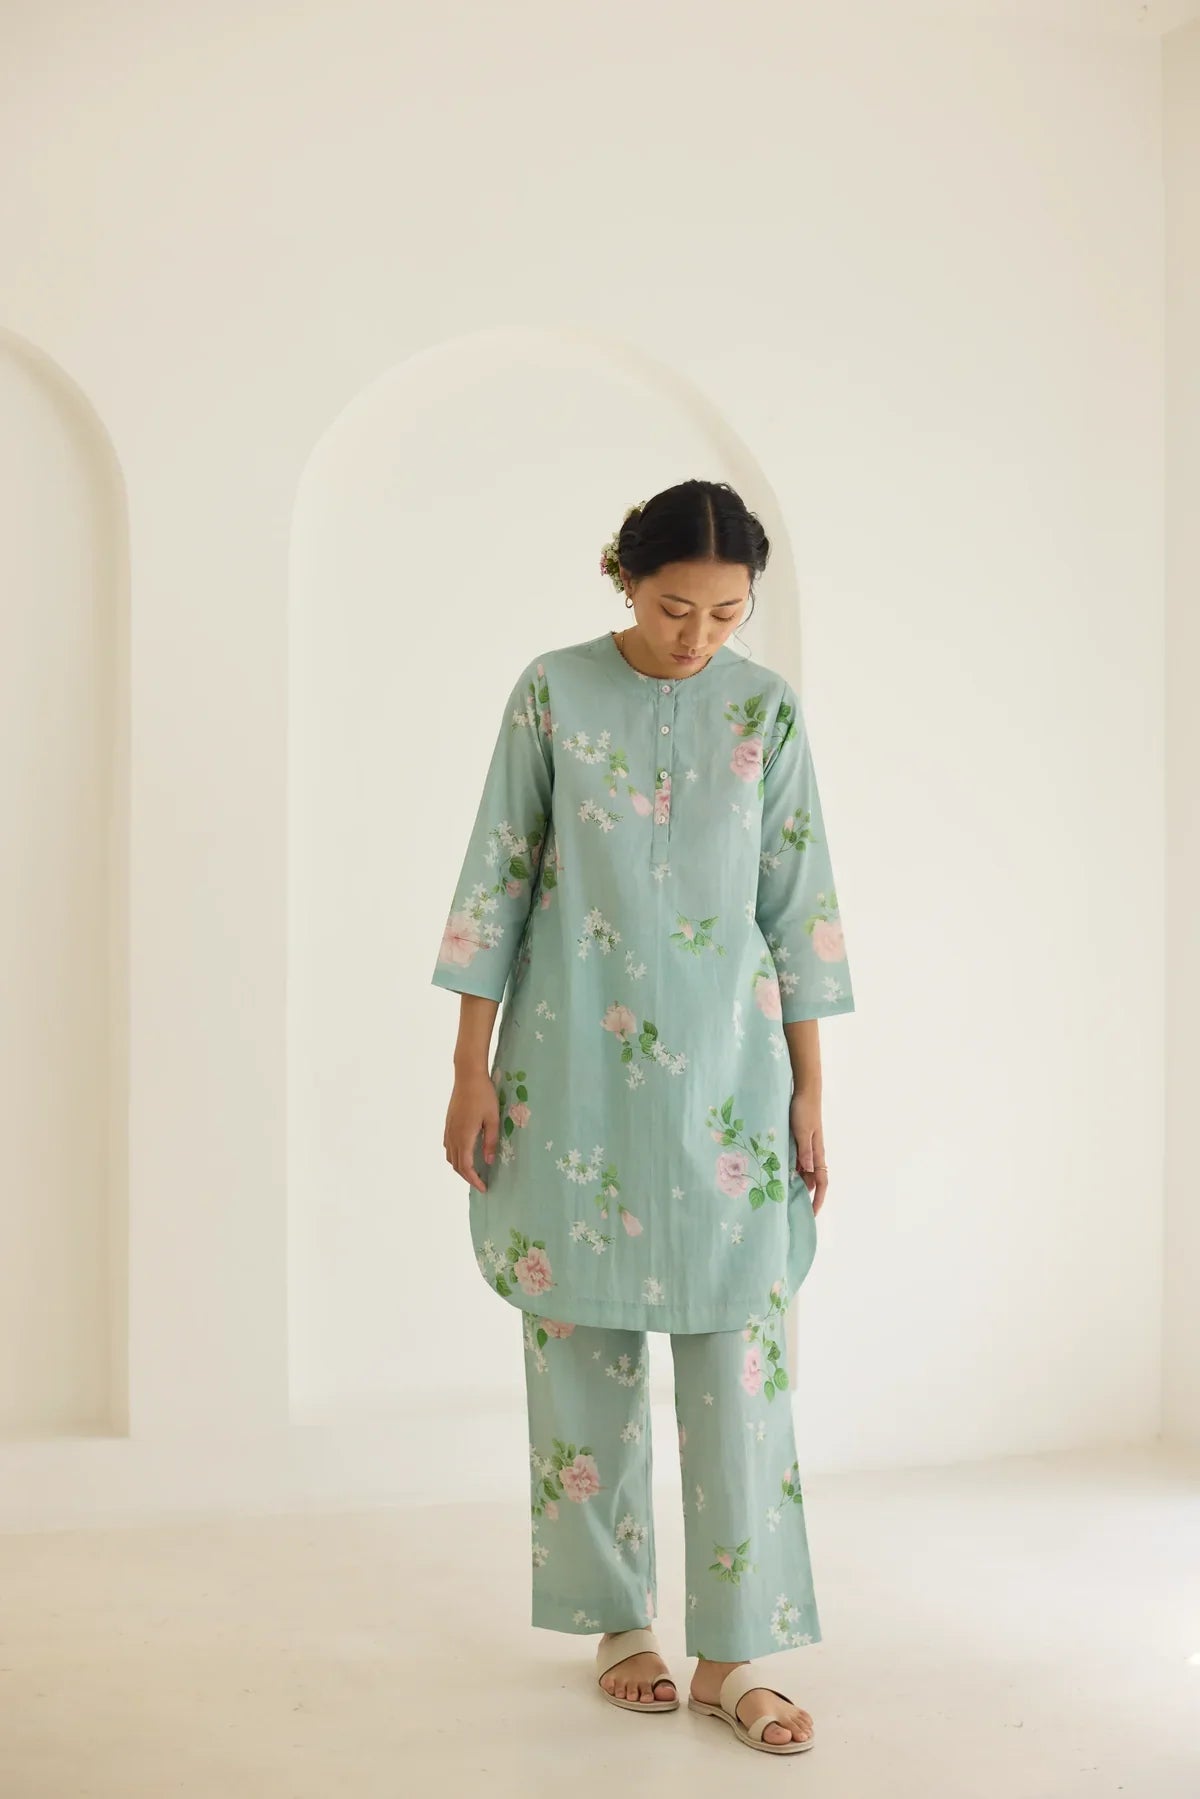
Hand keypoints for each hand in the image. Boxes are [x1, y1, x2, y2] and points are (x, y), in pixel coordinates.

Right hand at [443, 1071, 499, 1193]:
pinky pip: (448, 1146)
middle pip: (456, 1165)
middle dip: (468, 1177)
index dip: (474, 1180)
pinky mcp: (448, 1123)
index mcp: (464, 1137)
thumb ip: (491, 1142)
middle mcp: (453, 1136)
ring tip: (474, 1170)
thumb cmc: (484, 1096)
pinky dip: (455, 1156)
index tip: (483, 1188)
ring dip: (460, 1167)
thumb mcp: (493, 1119)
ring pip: (450, 1156)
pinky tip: (465, 1153)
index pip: (465, 1167)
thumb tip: (488, 1162)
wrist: (467, 1076)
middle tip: (481, 1182)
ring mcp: (448, 1129)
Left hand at [790, 1089, 828, 1216]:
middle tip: (790, 1209)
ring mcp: (805, 1147)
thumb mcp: (802, 1131)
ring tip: (781, 1195)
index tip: (812, 1214)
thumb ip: (803, 1151)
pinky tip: (777, 1173)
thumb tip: (807, 1172)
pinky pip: (795, 1160)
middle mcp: (813, 1153)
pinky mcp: (798, 1140)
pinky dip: (789, 1169)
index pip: (821, 1182)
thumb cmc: (804, 1110)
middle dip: (804, 1195)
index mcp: (817, 1153)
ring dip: (795, 1182)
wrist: (805, 1091)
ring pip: (802, 1171)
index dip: (818, 1199)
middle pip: (811, 1180)